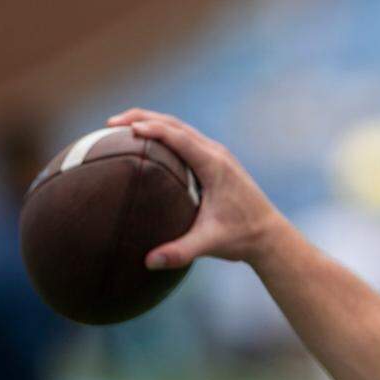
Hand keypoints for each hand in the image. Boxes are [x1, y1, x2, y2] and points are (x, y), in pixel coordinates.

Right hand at [106, 108, 287, 269]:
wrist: (269, 235)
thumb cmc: (242, 237)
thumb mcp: (210, 244)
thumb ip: (180, 252)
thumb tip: (149, 262)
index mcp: (214, 165)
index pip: (179, 137)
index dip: (152, 129)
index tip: (125, 128)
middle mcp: (216, 154)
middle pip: (175, 125)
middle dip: (142, 117)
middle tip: (110, 124)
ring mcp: (217, 155)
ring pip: (180, 128)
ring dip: (151, 122)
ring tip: (120, 128)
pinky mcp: (216, 162)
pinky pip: (186, 140)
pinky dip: (163, 134)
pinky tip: (145, 145)